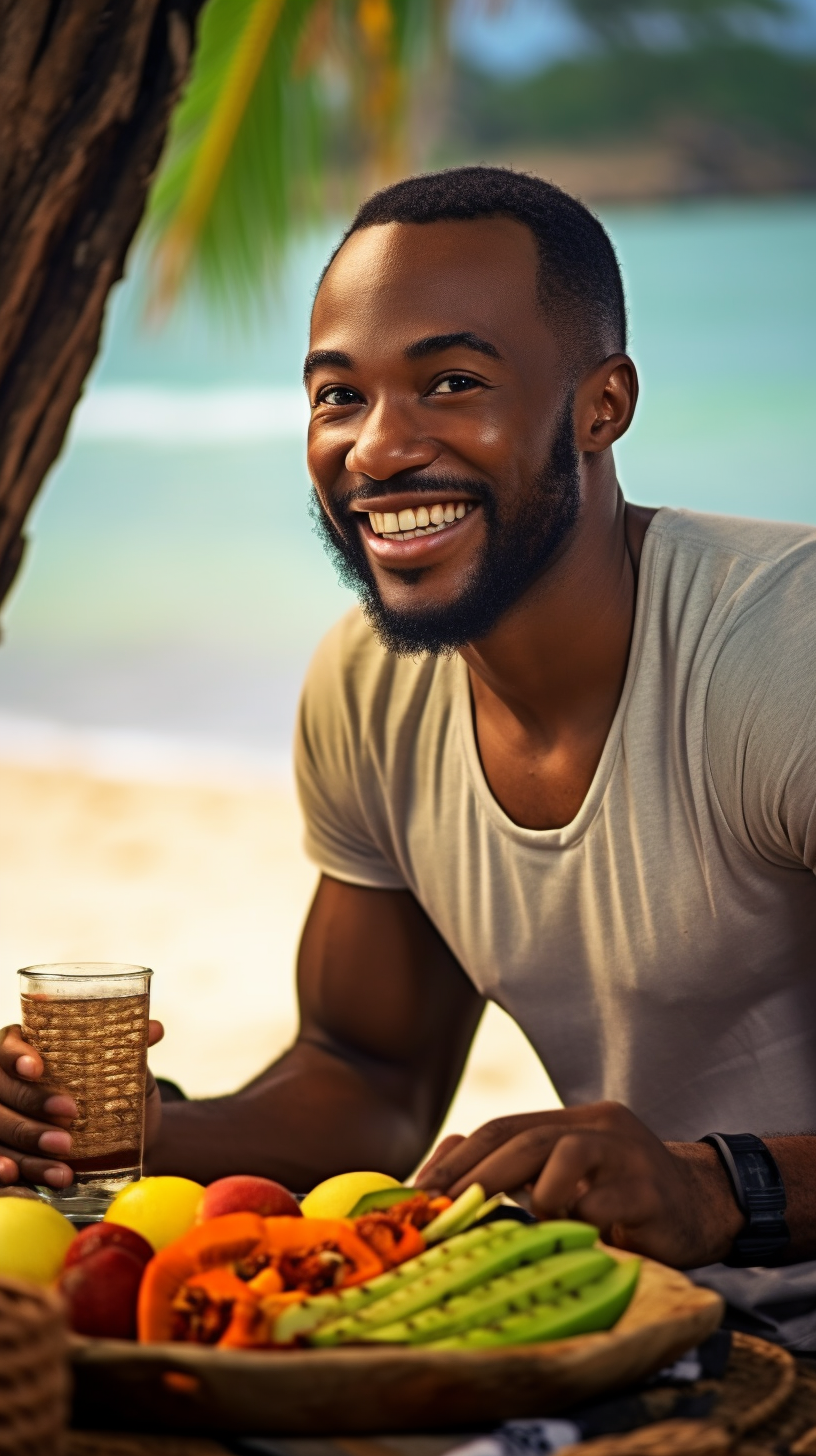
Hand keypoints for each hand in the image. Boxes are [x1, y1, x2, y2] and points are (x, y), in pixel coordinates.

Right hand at [0, 1020, 164, 1189]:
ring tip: (64, 1160)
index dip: (17, 1056)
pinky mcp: (7, 1152)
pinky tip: (14, 1176)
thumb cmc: (115, 1089)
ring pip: (1, 1128)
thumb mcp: (125, 1067)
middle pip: (3, 1089)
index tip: (38, 1068)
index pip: (9, 1046)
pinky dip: (6, 1167)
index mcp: (26, 1049)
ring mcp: (3, 1118)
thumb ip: (130, 1047)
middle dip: (33, 1103)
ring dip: (29, 1145)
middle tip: (70, 1115)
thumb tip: (155, 1029)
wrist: (127, 1138)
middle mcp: (6, 1082)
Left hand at [415, 1101, 744, 1268]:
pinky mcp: (653, 1194)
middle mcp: (600, 1128)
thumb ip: (524, 1168)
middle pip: (526, 1138)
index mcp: (575, 1120)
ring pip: (567, 1155)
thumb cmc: (626, 1197)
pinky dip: (579, 1221)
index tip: (420, 1190)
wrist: (708, 1205)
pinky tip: (575, 1237)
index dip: (459, 1157)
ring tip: (529, 1220)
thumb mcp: (574, 1175)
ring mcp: (630, 1156)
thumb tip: (445, 1170)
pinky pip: (605, 1204)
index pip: (504, 1127)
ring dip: (535, 1193)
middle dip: (476, 1173)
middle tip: (442, 1208)